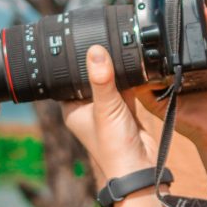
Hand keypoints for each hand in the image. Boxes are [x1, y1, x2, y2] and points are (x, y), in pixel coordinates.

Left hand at [62, 46, 156, 179]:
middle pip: (90, 78)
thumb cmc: (113, 146)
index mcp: (72, 109)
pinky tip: (135, 65)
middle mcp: (87, 109)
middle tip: (103, 38)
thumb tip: (95, 51)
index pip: (67, 79)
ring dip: (115, 71)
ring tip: (120, 48)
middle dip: (98, 63)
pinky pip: (126, 89)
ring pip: (109, 82)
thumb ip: (101, 79)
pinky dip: (131, 80)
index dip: (73, 62)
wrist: (139, 167)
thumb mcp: (105, 107)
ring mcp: (107, 110)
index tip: (79, 42)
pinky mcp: (126, 111)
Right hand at [135, 3, 206, 150]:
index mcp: (185, 48)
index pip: (169, 26)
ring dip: (137, 51)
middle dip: (145, 29)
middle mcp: (169, 61)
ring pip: (139, 61)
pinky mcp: (153, 98)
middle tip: (144, 16)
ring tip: (140, 40)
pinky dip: (138, 77)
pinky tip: (144, 69)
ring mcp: (159, 79)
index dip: (164, 12)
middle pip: (149, 41)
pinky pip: (139, 85)